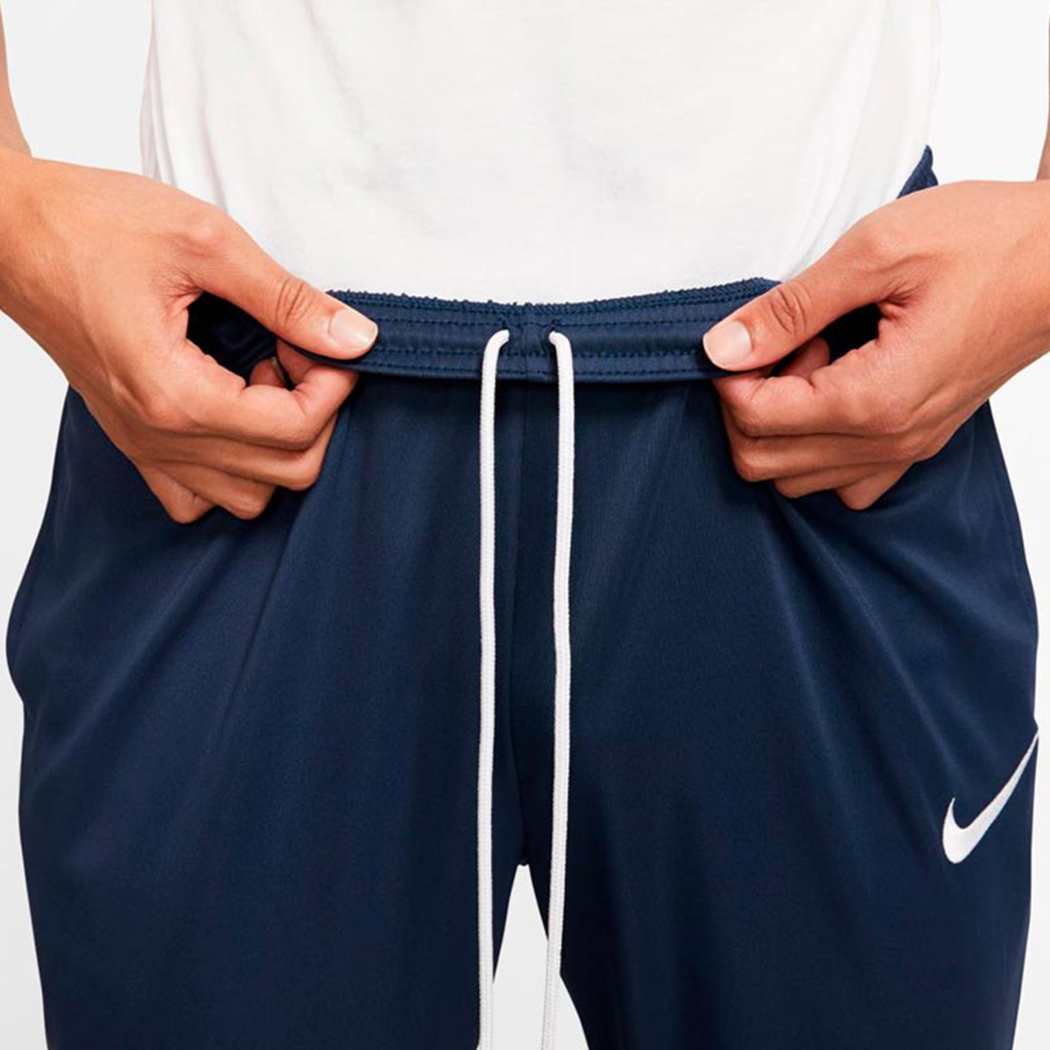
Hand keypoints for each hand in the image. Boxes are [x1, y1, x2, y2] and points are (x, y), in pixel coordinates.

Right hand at [0, 148, 376, 521]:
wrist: (9, 230)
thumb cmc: (90, 223)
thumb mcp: (205, 241)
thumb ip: (287, 298)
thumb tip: (355, 338)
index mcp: (175, 394)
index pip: (295, 430)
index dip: (333, 386)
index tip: (324, 339)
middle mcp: (157, 437)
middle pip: (285, 473)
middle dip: (315, 413)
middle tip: (297, 352)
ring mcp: (142, 446)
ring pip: (248, 497)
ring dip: (277, 445)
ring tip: (261, 377)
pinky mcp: (133, 440)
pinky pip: (196, 496)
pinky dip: (233, 467)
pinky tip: (233, 408)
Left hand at [703, 179, 1049, 508]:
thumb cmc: (988, 242)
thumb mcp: (876, 252)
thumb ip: (790, 308)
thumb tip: (721, 347)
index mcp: (874, 397)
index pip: (754, 419)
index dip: (731, 375)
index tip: (749, 333)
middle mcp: (889, 440)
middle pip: (763, 462)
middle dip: (748, 404)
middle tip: (783, 345)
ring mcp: (907, 449)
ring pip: (796, 480)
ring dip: (782, 426)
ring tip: (816, 360)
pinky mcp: (919, 442)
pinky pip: (846, 481)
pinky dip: (818, 448)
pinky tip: (834, 390)